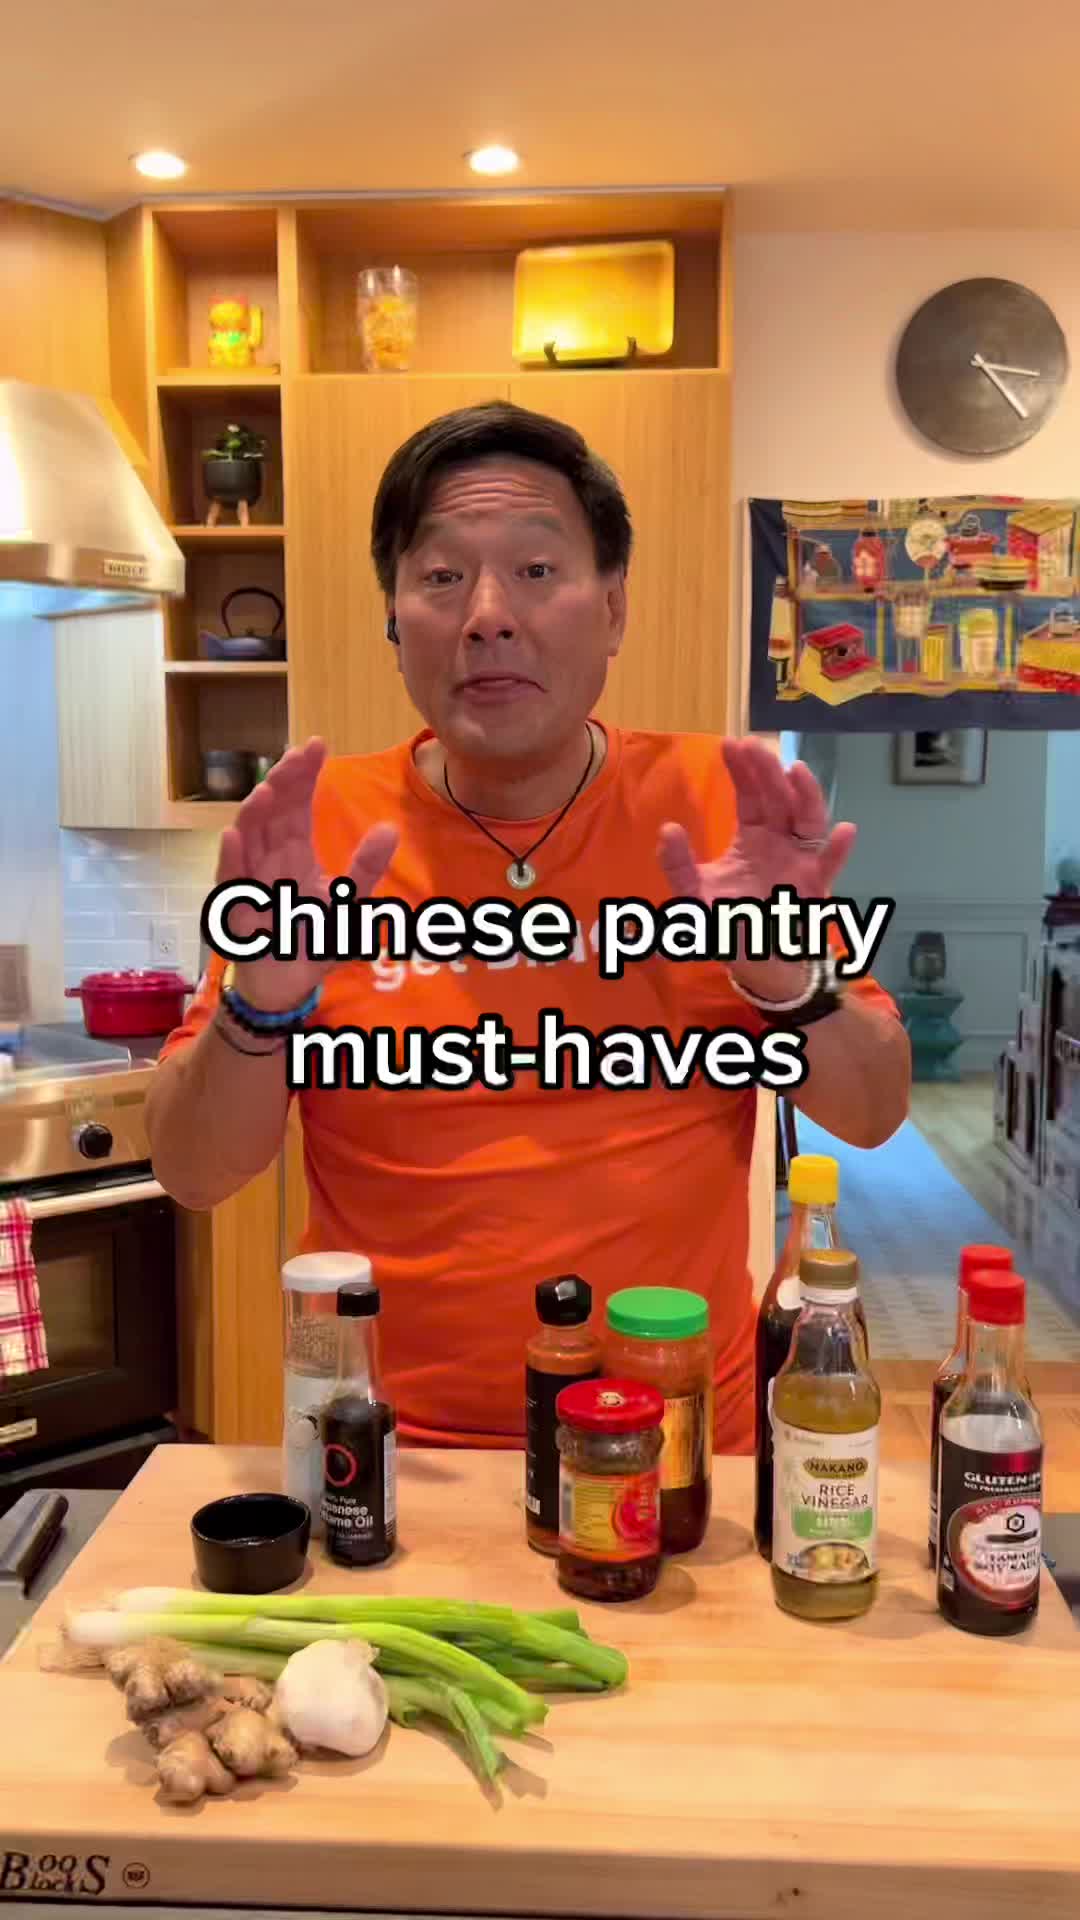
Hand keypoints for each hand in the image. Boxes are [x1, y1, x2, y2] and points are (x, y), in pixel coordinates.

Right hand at [212, 737, 397, 1011]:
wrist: (290, 984)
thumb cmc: (313, 940)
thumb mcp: (350, 902)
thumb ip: (366, 867)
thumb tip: (390, 829)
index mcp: (293, 850)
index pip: (298, 804)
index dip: (304, 775)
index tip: (317, 745)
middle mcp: (268, 858)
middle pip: (272, 813)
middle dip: (282, 784)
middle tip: (296, 757)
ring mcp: (250, 881)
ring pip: (247, 839)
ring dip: (254, 814)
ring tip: (268, 789)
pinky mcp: (236, 910)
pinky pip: (230, 882)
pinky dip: (230, 860)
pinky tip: (234, 836)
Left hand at [657, 739, 855, 998]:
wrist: (754, 961)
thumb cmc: (727, 923)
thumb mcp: (693, 894)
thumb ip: (678, 865)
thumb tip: (668, 829)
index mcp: (754, 838)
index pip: (750, 796)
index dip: (742, 771)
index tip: (730, 744)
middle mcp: (781, 843)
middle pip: (778, 800)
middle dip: (767, 772)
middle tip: (754, 746)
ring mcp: (801, 862)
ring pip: (808, 821)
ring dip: (805, 795)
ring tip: (796, 770)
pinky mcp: (815, 888)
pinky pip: (830, 866)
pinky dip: (839, 850)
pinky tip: (846, 830)